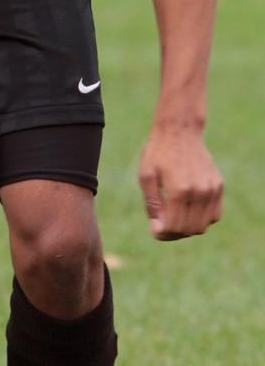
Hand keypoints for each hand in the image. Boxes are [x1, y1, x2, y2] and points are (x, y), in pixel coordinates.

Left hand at [138, 124, 222, 239]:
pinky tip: (187, 211)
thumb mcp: (146, 175)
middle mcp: (200, 192)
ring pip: (203, 225)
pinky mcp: (219, 186)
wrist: (180, 131)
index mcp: (180, 190)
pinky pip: (214, 215)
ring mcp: (212, 190)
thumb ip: (152, 203)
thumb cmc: (158, 152)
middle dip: (173, 234)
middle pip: (190, 230)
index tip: (153, 230)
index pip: (174, 226)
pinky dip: (202, 220)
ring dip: (188, 228)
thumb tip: (157, 227)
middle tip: (161, 227)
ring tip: (172, 219)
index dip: (162, 233)